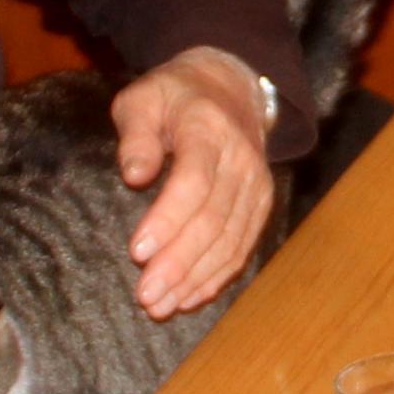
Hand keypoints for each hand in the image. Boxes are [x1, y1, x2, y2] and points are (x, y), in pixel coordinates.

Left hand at [113, 49, 275, 318]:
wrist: (231, 86)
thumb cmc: (174, 96)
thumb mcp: (143, 98)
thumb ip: (135, 134)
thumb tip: (133, 175)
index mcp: (208, 128)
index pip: (194, 181)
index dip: (167, 220)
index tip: (136, 251)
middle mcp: (241, 160)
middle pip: (213, 219)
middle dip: (178, 262)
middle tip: (145, 295)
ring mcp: (256, 185)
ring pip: (230, 240)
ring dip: (195, 277)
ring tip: (160, 306)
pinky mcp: (260, 205)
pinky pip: (242, 247)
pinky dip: (217, 277)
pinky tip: (189, 297)